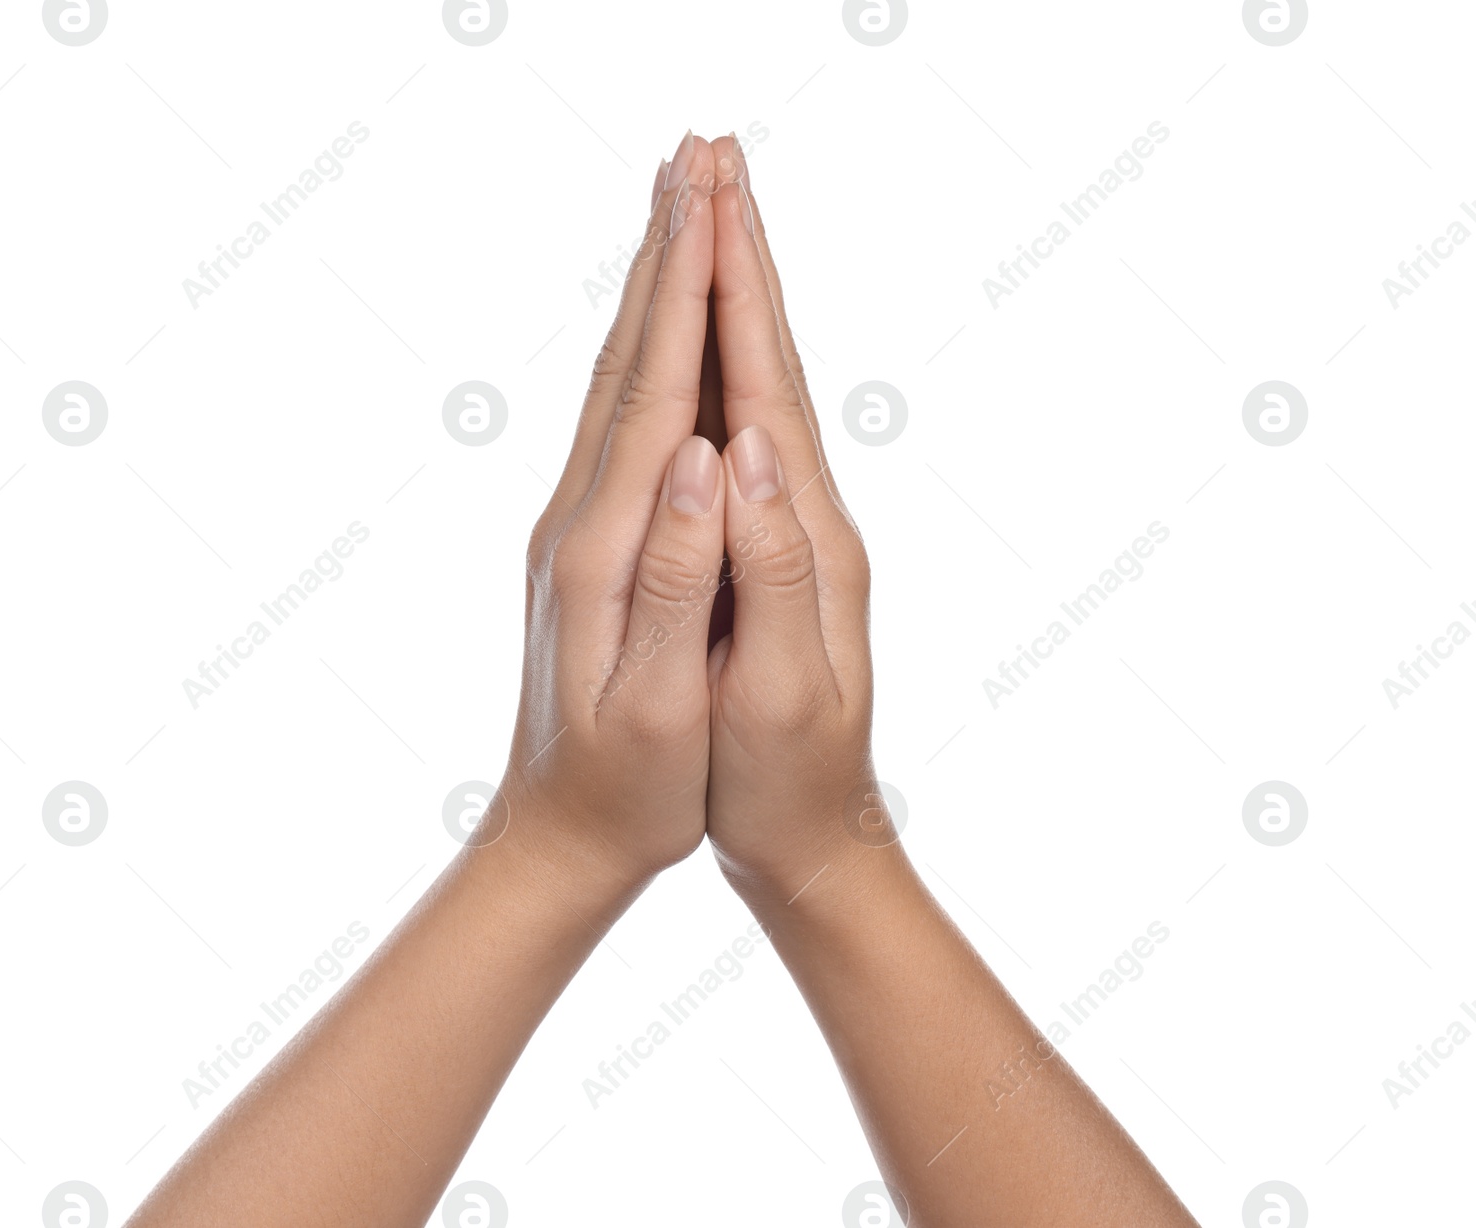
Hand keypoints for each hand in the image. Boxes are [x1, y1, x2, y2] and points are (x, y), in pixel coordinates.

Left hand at [491, 134, 729, 887]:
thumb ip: (680, 580)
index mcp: (606, 547)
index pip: (658, 392)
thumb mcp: (662, 705)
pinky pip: (619, 423)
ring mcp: (576, 527)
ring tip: (681, 211)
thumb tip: (707, 461)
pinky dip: (645, 353)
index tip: (715, 193)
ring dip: (650, 289)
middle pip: (629, 359)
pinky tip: (657, 333)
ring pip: (618, 381)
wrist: (554, 836)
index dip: (690, 290)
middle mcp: (580, 518)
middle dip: (667, 252)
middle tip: (698, 154)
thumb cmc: (626, 789)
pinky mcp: (587, 544)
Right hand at [700, 136, 883, 901]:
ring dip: (731, 297)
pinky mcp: (763, 553)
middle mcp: (806, 515)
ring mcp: (788, 530)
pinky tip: (699, 349)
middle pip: (768, 361)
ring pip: (754, 388)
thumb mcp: (785, 691)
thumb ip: (773, 570)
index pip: (766, 385)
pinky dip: (716, 370)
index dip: (735, 286)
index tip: (710, 190)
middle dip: (738, 256)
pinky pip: (736, 436)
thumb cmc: (788, 781)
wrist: (813, 840)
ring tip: (705, 221)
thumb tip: (744, 451)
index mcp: (807, 536)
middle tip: (710, 157)